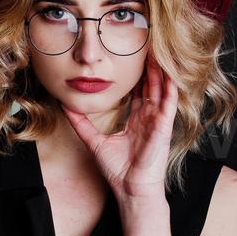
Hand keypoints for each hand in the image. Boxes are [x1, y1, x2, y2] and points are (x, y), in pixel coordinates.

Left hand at [60, 53, 178, 200]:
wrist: (131, 189)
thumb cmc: (118, 171)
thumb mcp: (94, 141)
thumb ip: (81, 123)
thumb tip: (66, 107)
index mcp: (137, 121)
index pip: (139, 93)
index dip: (137, 75)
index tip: (132, 58)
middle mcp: (149, 119)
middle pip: (151, 87)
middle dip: (149, 67)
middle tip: (147, 46)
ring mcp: (158, 122)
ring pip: (161, 90)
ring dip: (160, 71)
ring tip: (158, 52)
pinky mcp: (164, 127)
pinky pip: (169, 102)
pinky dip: (170, 87)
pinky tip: (170, 72)